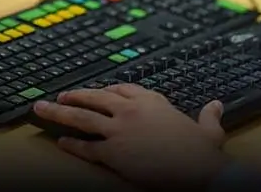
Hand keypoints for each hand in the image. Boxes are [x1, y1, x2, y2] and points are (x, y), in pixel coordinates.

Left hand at [34, 84, 228, 188]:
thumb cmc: (202, 153)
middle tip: (60, 96)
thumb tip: (215, 106)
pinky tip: (62, 143)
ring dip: (61, 113)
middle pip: (95, 98)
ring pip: (83, 118)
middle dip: (75, 96)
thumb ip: (209, 116)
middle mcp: (132, 111)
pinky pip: (87, 148)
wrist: (198, 171)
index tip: (97, 91)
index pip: (122, 88)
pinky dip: (73, 145)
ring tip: (45, 110)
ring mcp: (120, 131)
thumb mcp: (209, 130)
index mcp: (152, 101)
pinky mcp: (114, 153)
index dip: (106, 90)